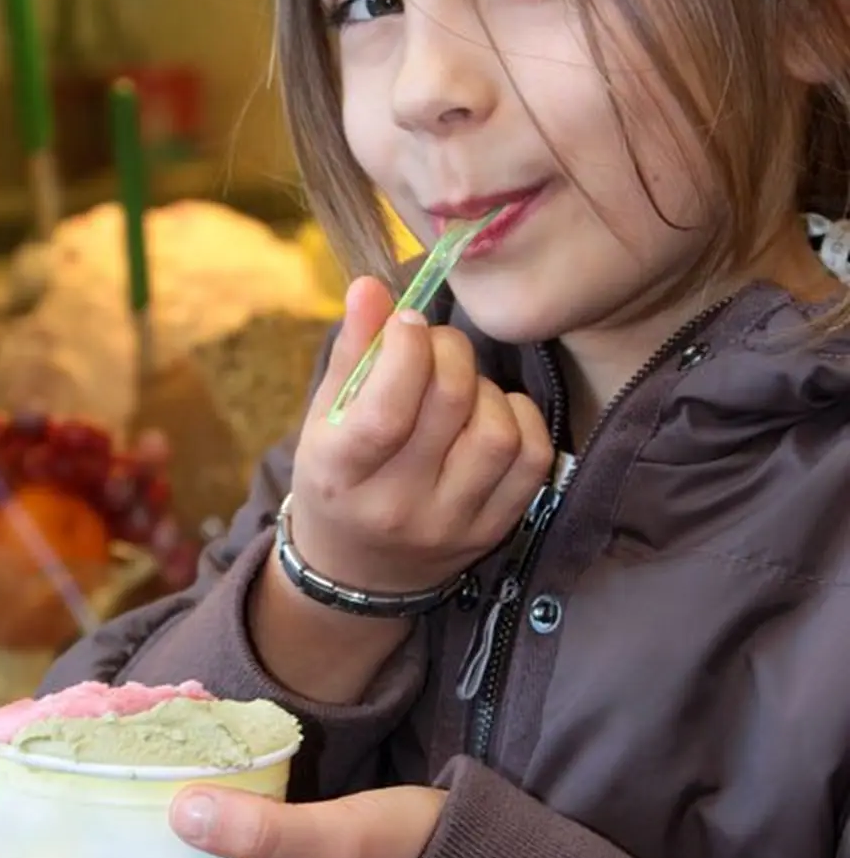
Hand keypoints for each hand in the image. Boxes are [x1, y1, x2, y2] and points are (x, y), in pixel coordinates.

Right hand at [289, 276, 551, 594]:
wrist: (359, 573)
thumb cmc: (338, 479)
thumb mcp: (325, 419)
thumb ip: (351, 351)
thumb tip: (371, 285)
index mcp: (340, 476)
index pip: (385, 410)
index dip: (405, 351)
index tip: (406, 322)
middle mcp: (396, 507)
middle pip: (447, 405)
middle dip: (447, 351)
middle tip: (434, 343)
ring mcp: (451, 524)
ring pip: (496, 431)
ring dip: (484, 388)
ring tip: (459, 386)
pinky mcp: (493, 531)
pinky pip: (532, 459)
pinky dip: (520, 418)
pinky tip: (492, 411)